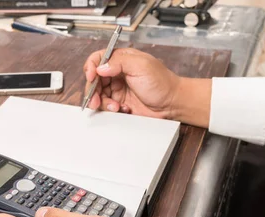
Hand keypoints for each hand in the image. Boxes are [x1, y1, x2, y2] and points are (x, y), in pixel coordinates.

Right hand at [83, 48, 211, 127]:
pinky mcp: (118, 103)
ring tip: (114, 106)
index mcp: (121, 60)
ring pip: (97, 94)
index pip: (98, 59)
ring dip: (102, 102)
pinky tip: (121, 109)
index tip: (91, 76)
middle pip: (94, 79)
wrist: (172, 104)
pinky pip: (105, 106)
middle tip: (95, 98)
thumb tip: (100, 67)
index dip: (91, 67)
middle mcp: (117, 73)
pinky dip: (109, 109)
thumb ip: (119, 62)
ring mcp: (117, 89)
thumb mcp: (141, 66)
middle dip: (92, 89)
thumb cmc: (162, 83)